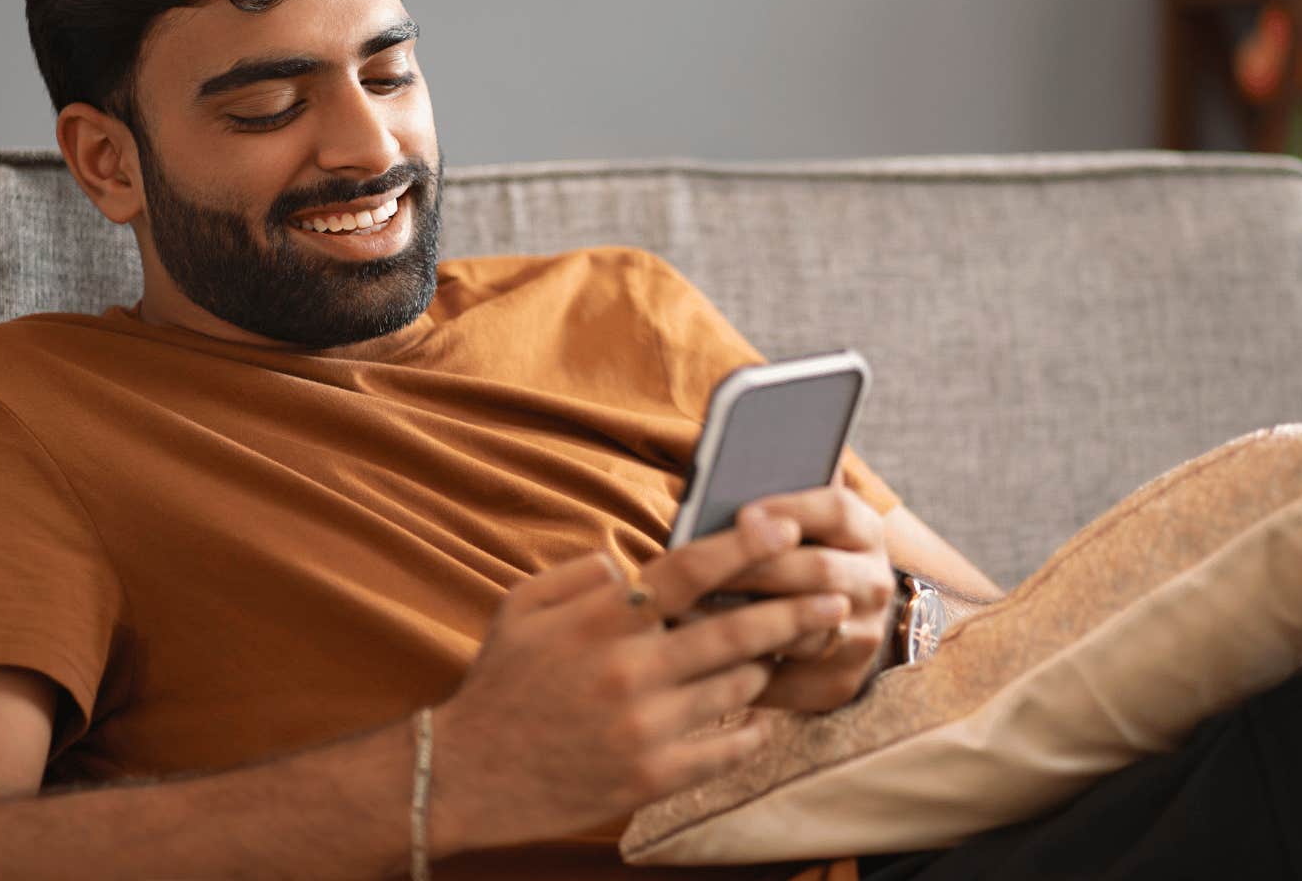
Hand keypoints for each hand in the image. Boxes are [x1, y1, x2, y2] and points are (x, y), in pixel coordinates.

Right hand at [431, 512, 849, 853]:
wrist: (466, 776)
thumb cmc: (499, 685)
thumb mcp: (519, 608)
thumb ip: (578, 573)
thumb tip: (628, 560)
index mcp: (601, 621)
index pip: (688, 571)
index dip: (744, 544)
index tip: (787, 525)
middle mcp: (629, 670)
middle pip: (736, 631)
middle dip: (795, 610)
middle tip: (835, 596)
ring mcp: (644, 727)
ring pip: (737, 686)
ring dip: (764, 667)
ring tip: (775, 656)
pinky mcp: (651, 777)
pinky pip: (728, 747)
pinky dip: (753, 728)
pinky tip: (761, 717)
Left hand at [719, 486, 896, 711]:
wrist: (837, 626)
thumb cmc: (793, 559)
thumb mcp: (797, 524)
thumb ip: (774, 507)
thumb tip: (725, 479)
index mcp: (864, 532)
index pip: (837, 510)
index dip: (789, 509)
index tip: (741, 514)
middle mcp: (875, 583)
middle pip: (819, 570)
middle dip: (755, 568)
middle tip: (699, 571)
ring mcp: (864, 636)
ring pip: (804, 630)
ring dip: (745, 622)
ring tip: (689, 613)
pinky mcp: (840, 683)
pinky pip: (789, 679)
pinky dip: (744, 669)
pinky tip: (703, 656)